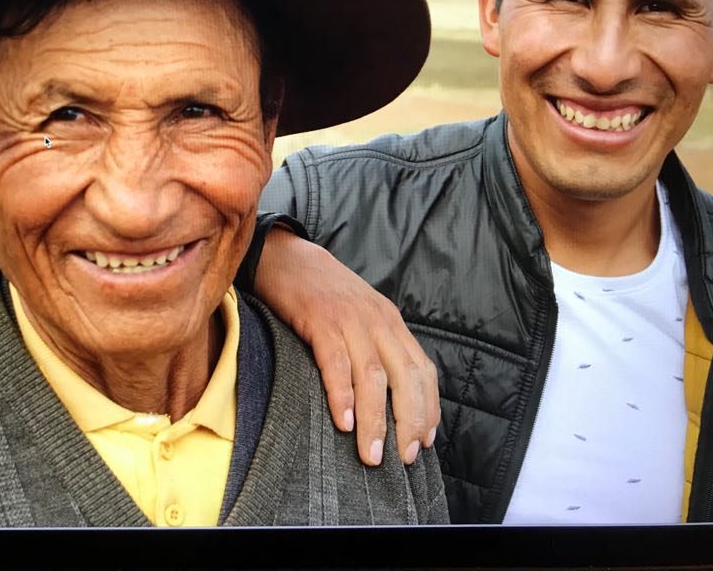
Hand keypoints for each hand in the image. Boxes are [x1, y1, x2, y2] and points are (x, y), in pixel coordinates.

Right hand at [255, 228, 439, 465]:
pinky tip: (343, 421)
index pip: (422, 369)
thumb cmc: (320, 291)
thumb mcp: (359, 313)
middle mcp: (377, 320)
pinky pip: (336, 362)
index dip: (428, 407)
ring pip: (373, 376)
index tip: (425, 440)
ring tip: (372, 454)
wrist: (285, 255)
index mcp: (390, 321)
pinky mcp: (320, 320)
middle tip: (404, 457)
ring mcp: (349, 319)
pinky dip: (342, 395)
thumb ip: (375, 344)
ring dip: (375, 419)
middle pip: (404, 377)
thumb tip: (385, 393)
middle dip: (409, 421)